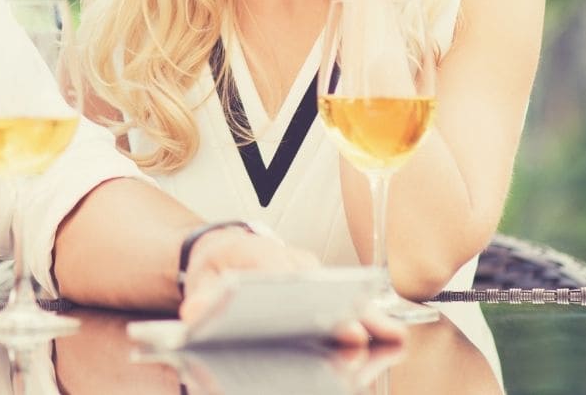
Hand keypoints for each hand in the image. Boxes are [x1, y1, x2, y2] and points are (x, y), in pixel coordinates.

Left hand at [179, 227, 404, 344]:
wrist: (227, 248)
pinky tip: (386, 335)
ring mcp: (314, 271)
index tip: (333, 322)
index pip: (286, 274)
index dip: (308, 297)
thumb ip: (201, 296)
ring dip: (366, 314)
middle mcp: (294, 260)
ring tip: (390, 336)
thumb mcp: (202, 279)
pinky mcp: (323, 284)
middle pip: (325, 285)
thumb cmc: (219, 266)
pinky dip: (367, 315)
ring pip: (343, 291)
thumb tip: (195, 312)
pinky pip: (347, 298)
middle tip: (360, 336)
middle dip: (345, 311)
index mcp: (261, 253)